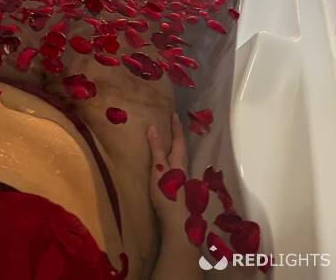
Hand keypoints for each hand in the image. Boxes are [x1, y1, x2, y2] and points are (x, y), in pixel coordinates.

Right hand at [147, 113, 188, 233]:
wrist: (177, 221)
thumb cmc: (167, 192)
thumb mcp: (159, 168)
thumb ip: (156, 149)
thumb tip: (153, 127)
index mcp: (179, 160)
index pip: (178, 139)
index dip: (176, 127)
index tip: (174, 114)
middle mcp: (183, 167)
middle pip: (181, 148)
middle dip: (177, 136)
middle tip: (173, 125)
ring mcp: (182, 179)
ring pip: (180, 158)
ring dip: (175, 148)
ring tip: (169, 142)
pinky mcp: (178, 188)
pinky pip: (176, 167)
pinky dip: (172, 159)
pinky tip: (168, 166)